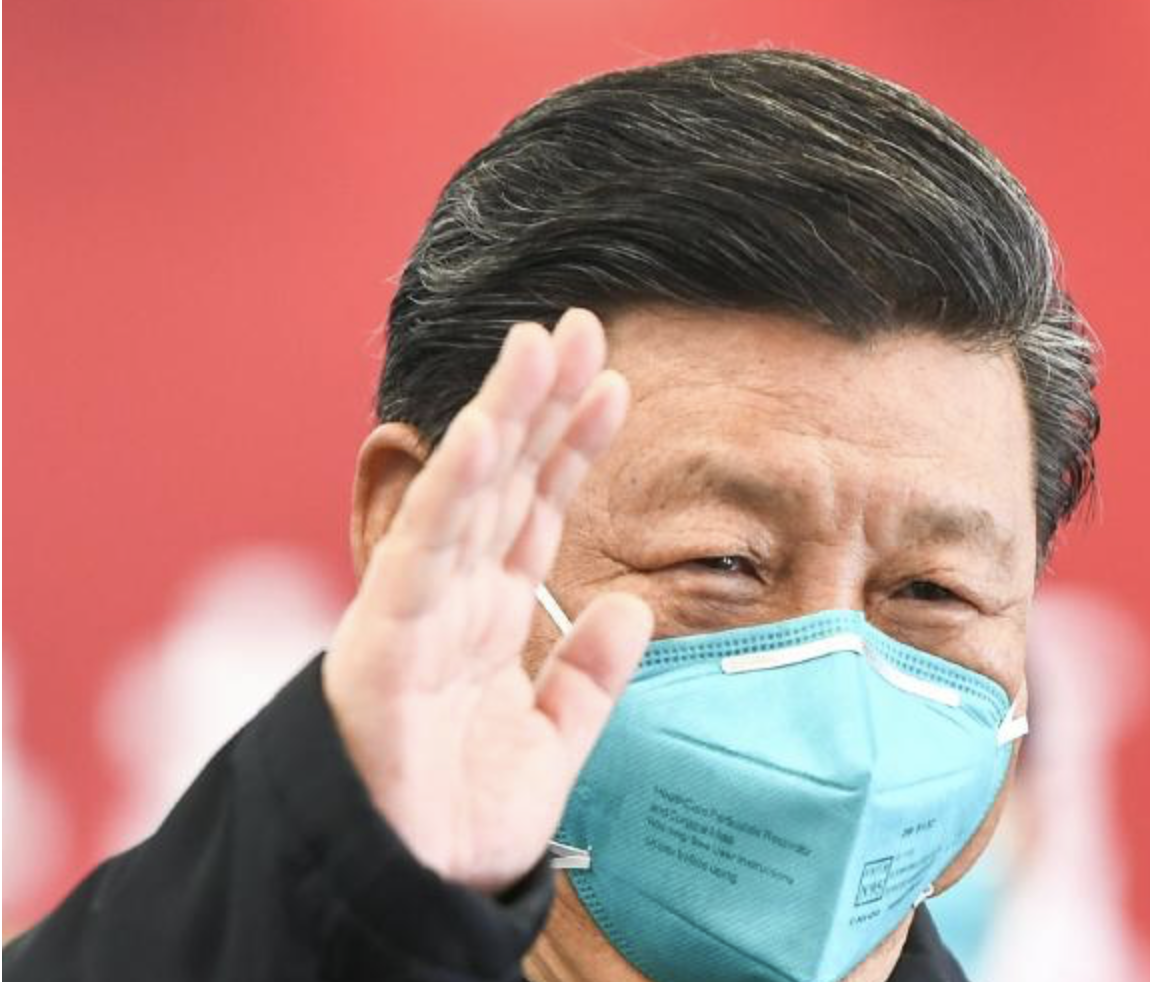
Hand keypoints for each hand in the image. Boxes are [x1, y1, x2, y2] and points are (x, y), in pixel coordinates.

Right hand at [322, 308, 652, 893]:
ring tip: (540, 341)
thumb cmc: (461, 822)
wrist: (410, 898)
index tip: (612, 384)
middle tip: (579, 324)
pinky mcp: (384, 644)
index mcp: (493, 616)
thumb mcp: (552, 744)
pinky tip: (484, 432)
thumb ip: (591, 677)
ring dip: (502, 416)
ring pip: (465, 496)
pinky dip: (452, 492)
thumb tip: (633, 605)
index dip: (573, 445)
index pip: (538, 509)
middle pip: (505, 481)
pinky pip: (423, 555)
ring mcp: (418, 613)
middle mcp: (456, 599)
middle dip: (541, 401)